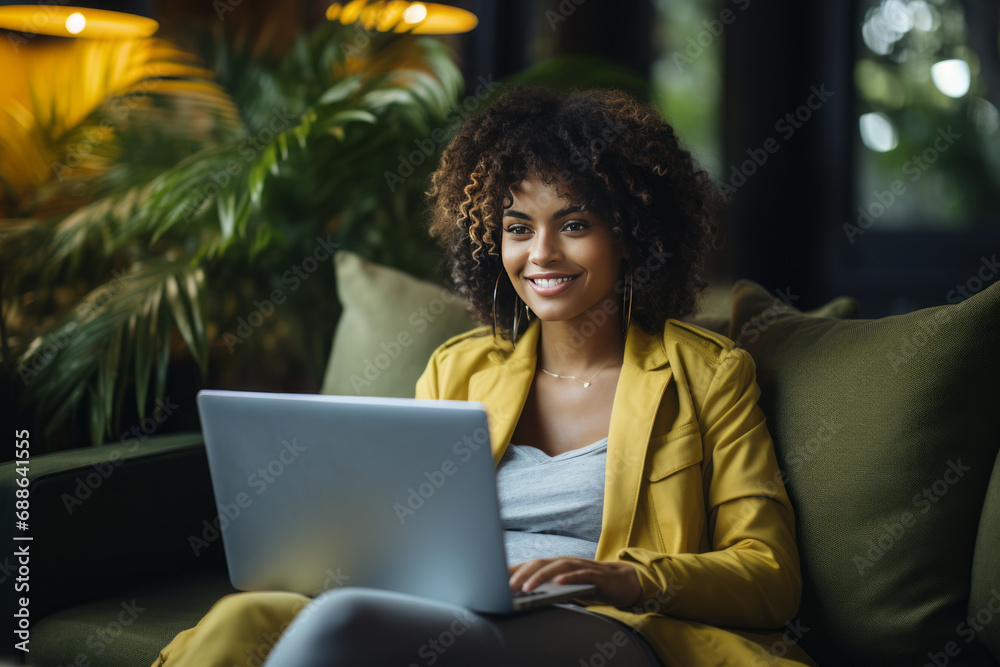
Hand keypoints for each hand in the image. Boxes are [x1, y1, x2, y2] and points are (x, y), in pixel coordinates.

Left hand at [507, 556, 641, 608]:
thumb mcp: (566, 588)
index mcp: (556, 565)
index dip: (514, 570)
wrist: (621, 582)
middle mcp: (565, 562)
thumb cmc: (589, 585)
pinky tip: (557, 584)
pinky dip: (568, 578)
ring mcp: (579, 566)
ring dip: (540, 577)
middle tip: (509, 587)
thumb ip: (549, 590)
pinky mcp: (594, 574)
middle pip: (540, 563)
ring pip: (556, 567)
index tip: (496, 578)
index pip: (531, 565)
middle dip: (523, 574)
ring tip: (527, 588)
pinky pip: (579, 575)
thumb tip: (526, 599)